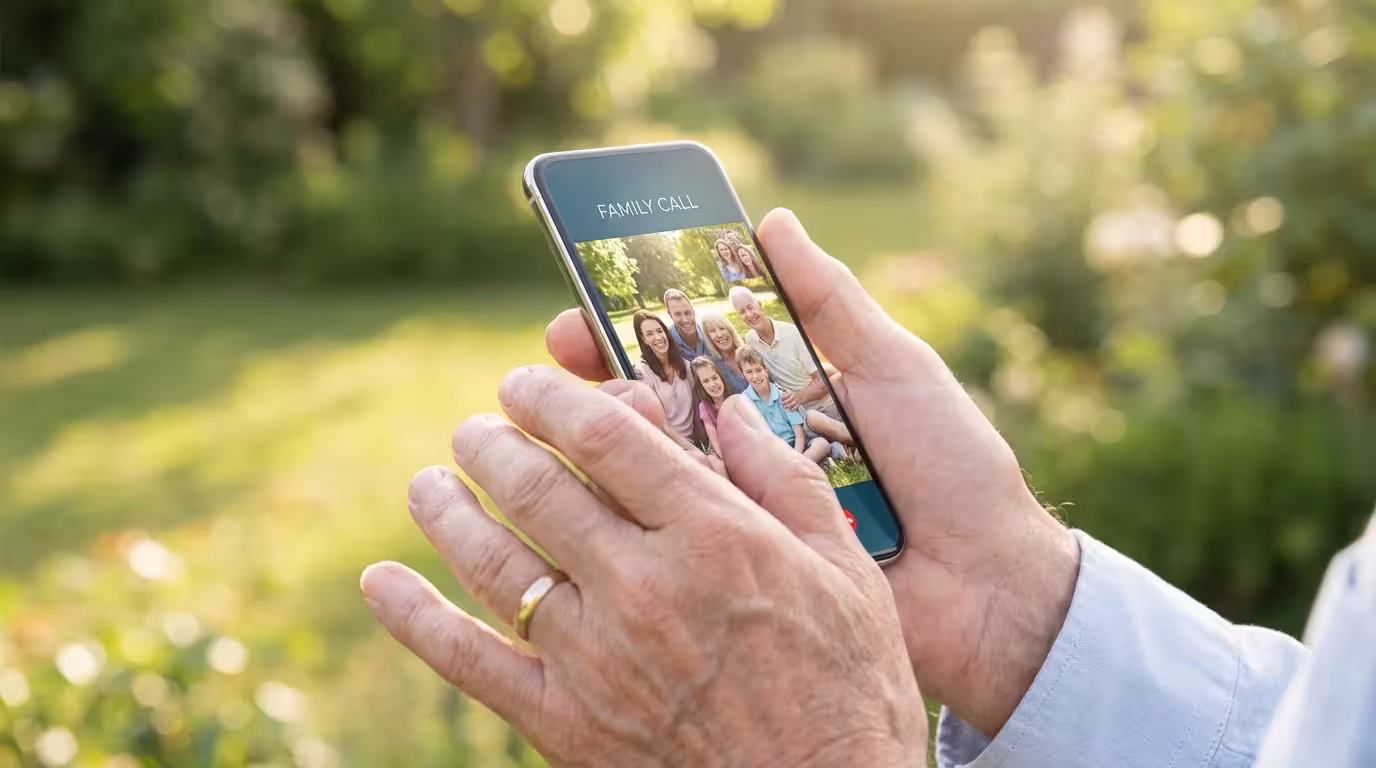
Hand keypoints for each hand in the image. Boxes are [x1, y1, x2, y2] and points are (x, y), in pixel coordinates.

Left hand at [361, 369, 927, 766]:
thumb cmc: (851, 689)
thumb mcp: (847, 573)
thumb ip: (786, 483)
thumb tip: (734, 410)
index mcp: (714, 538)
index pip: (605, 438)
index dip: (551, 397)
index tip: (524, 383)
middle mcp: (643, 586)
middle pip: (538, 489)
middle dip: (493, 444)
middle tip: (475, 428)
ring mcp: (595, 657)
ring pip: (494, 561)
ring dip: (448, 511)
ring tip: (426, 482)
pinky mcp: (565, 722)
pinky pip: (470, 661)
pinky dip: (415, 619)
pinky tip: (378, 583)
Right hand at [545, 209, 1080, 735]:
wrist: (988, 586)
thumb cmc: (951, 467)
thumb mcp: (895, 368)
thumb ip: (832, 301)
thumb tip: (771, 220)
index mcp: (785, 395)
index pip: (698, 347)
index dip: (643, 320)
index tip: (593, 296)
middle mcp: (754, 446)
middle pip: (662, 400)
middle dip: (608, 368)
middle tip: (565, 346)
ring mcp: (745, 507)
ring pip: (661, 462)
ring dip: (620, 428)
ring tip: (595, 400)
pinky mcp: (746, 563)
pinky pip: (687, 528)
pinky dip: (650, 501)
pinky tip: (611, 477)